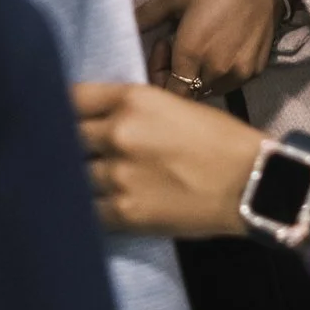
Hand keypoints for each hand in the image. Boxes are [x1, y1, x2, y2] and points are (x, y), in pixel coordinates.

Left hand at [74, 82, 265, 236]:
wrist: (253, 183)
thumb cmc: (221, 141)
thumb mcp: (172, 105)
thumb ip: (130, 110)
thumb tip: (96, 122)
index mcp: (132, 99)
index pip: (71, 98)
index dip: (60, 109)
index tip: (57, 118)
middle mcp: (119, 132)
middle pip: (66, 137)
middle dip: (69, 145)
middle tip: (72, 154)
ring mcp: (118, 174)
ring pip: (74, 175)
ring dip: (80, 180)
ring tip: (88, 183)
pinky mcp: (124, 211)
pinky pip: (88, 210)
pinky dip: (90, 210)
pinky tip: (98, 208)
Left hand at [137, 0, 277, 97]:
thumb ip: (146, 17)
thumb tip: (122, 28)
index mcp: (192, 53)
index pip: (169, 93)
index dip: (159, 79)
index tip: (162, 49)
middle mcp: (217, 70)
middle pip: (188, 93)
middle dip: (176, 75)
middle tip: (176, 43)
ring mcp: (239, 72)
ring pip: (209, 90)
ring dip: (198, 76)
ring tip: (199, 45)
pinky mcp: (255, 70)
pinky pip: (229, 82)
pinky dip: (219, 72)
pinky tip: (219, 46)